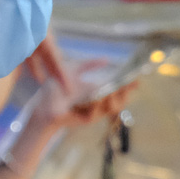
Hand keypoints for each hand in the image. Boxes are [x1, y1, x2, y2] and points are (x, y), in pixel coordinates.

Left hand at [22, 35, 140, 127]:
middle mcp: (99, 102)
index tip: (137, 78)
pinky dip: (99, 104)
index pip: (118, 88)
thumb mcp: (74, 70)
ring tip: (116, 88)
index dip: (128, 84)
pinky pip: (98, 112)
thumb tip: (107, 59)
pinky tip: (99, 97)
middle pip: (120, 99)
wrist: (42, 105)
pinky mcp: (87, 119)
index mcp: (97, 91)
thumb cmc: (55, 89)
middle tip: (130, 83)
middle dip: (126, 91)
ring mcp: (94, 111)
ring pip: (112, 106)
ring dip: (115, 97)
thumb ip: (90, 64)